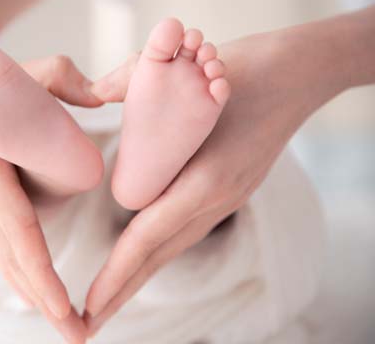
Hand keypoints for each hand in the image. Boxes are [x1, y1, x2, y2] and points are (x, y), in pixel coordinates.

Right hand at [0, 55, 100, 342]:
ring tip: (66, 324)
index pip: (16, 226)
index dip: (40, 271)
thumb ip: (63, 80)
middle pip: (9, 255)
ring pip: (1, 253)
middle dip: (43, 299)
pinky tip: (36, 290)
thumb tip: (104, 98)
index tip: (65, 308)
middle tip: (79, 336)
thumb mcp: (21, 68)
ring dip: (32, 291)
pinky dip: (18, 268)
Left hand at [83, 30, 343, 334]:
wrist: (300, 71)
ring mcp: (226, 197)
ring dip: (136, 274)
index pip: (150, 236)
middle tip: (84, 325)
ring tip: (105, 300)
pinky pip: (184, 229)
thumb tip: (93, 90)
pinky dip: (157, 248)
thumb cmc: (248, 67)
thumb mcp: (190, 68)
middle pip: (159, 255)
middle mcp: (217, 198)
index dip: (117, 273)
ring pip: (172, 246)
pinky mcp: (228, 191)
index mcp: (207, 178)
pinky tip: (141, 257)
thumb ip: (135, 78)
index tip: (89, 305)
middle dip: (120, 291)